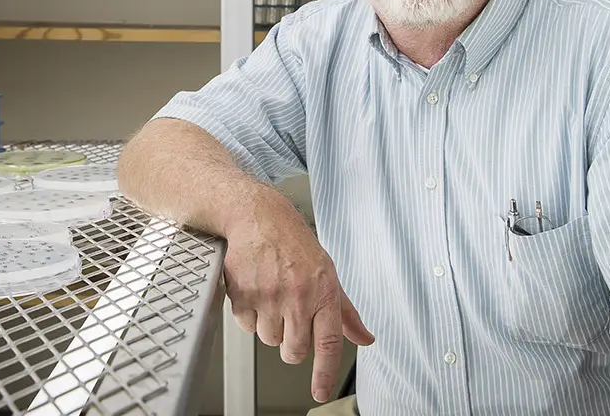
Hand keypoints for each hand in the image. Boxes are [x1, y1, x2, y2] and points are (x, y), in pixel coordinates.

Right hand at [223, 199, 373, 402]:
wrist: (258, 217)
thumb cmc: (294, 244)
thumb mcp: (328, 274)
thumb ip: (345, 313)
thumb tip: (365, 338)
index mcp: (324, 291)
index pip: (328, 343)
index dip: (324, 374)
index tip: (320, 392)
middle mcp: (297, 296)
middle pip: (294, 350)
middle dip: (291, 343)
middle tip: (290, 318)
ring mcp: (269, 296)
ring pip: (269, 340)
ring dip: (270, 326)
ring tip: (272, 296)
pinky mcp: (243, 294)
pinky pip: (247, 326)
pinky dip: (250, 315)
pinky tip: (256, 290)